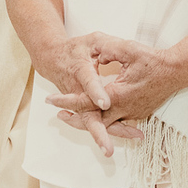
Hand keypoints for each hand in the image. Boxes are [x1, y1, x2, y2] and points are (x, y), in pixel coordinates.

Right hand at [33, 32, 120, 154]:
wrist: (54, 59)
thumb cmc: (76, 49)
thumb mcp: (93, 40)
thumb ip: (107, 45)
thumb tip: (117, 51)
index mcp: (80, 70)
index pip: (88, 82)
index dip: (95, 92)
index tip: (106, 102)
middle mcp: (77, 91)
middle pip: (87, 115)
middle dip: (98, 132)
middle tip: (109, 147)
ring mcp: (79, 103)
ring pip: (93, 121)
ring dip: (109, 133)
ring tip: (133, 136)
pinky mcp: (84, 108)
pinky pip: (96, 120)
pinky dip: (111, 128)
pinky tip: (130, 132)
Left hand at [46, 37, 187, 138]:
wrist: (178, 71)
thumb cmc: (155, 61)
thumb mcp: (130, 50)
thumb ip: (109, 50)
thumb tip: (96, 53)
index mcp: (117, 95)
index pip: (85, 102)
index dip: (67, 101)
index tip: (51, 100)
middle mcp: (124, 109)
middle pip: (92, 121)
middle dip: (74, 118)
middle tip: (57, 114)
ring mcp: (132, 113)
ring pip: (105, 124)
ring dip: (88, 121)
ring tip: (72, 116)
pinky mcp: (138, 113)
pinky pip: (117, 121)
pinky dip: (103, 120)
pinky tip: (97, 114)